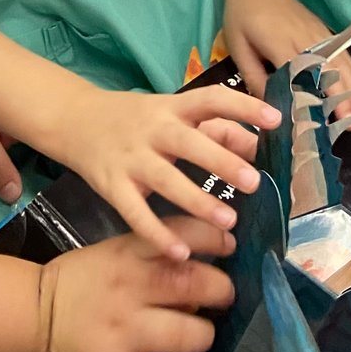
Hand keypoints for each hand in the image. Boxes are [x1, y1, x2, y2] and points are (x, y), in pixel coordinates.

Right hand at [36, 216, 235, 351]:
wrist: (35, 315)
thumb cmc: (84, 279)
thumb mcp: (117, 250)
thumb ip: (157, 254)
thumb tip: (210, 265)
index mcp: (131, 252)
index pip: (184, 234)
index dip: (215, 240)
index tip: (228, 247)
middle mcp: (131, 288)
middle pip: (194, 284)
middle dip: (221, 290)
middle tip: (221, 296)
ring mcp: (124, 333)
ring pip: (188, 335)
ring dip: (202, 335)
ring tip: (194, 334)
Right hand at [46, 82, 279, 257]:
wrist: (75, 120)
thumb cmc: (137, 119)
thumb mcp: (172, 114)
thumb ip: (213, 128)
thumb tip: (256, 144)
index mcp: (172, 107)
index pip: (210, 99)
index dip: (243, 106)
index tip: (275, 118)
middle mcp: (152, 128)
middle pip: (189, 142)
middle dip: (221, 161)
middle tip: (254, 182)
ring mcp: (130, 157)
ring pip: (166, 180)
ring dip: (198, 201)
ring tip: (229, 223)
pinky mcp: (111, 184)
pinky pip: (136, 212)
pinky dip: (157, 233)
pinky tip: (181, 253)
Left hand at [220, 0, 350, 130]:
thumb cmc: (243, 16)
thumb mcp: (238, 47)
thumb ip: (254, 77)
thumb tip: (271, 107)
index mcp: (279, 42)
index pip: (300, 75)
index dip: (310, 100)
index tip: (319, 125)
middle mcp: (304, 37)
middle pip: (328, 70)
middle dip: (341, 98)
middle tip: (349, 126)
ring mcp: (318, 33)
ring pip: (341, 62)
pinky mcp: (324, 30)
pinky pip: (343, 54)